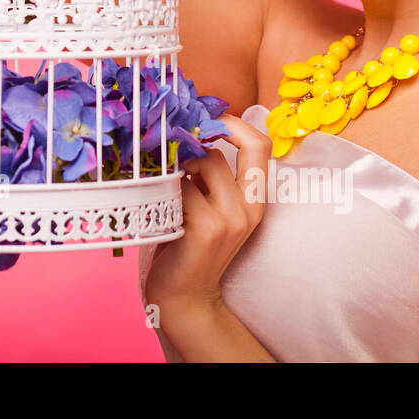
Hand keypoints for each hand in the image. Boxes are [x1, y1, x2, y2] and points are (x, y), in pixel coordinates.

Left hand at [143, 113, 271, 309]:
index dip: (233, 122)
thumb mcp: (209, 206)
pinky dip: (162, 193)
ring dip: (172, 173)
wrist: (185, 297)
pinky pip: (178, 189)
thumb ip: (208, 176)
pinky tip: (158, 211)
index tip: (205, 120)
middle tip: (167, 159)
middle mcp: (248, 208)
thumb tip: (187, 131)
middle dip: (187, 151)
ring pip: (197, 166)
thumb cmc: (189, 246)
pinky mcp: (204, 229)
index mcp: (254, 199)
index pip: (260, 144)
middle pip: (217, 152)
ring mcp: (228, 219)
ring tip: (163, 193)